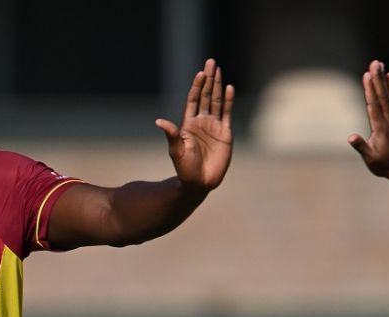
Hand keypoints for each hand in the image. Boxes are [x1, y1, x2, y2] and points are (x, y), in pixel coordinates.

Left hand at [156, 58, 233, 192]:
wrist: (200, 183)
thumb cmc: (185, 168)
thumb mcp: (176, 151)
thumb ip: (172, 134)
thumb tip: (159, 121)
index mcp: (188, 123)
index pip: (193, 99)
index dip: (197, 86)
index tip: (200, 73)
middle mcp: (201, 121)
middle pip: (205, 95)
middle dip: (208, 79)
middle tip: (211, 62)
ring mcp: (214, 126)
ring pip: (216, 101)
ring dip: (218, 86)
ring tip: (219, 70)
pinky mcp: (225, 133)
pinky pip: (227, 113)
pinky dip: (229, 101)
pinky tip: (229, 88)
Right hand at [348, 60, 388, 177]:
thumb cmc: (384, 164)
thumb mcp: (370, 158)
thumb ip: (361, 147)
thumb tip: (351, 137)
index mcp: (380, 127)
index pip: (374, 105)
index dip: (370, 90)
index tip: (367, 75)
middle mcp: (388, 119)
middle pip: (381, 95)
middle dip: (377, 78)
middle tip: (375, 62)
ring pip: (387, 95)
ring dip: (383, 79)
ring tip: (380, 64)